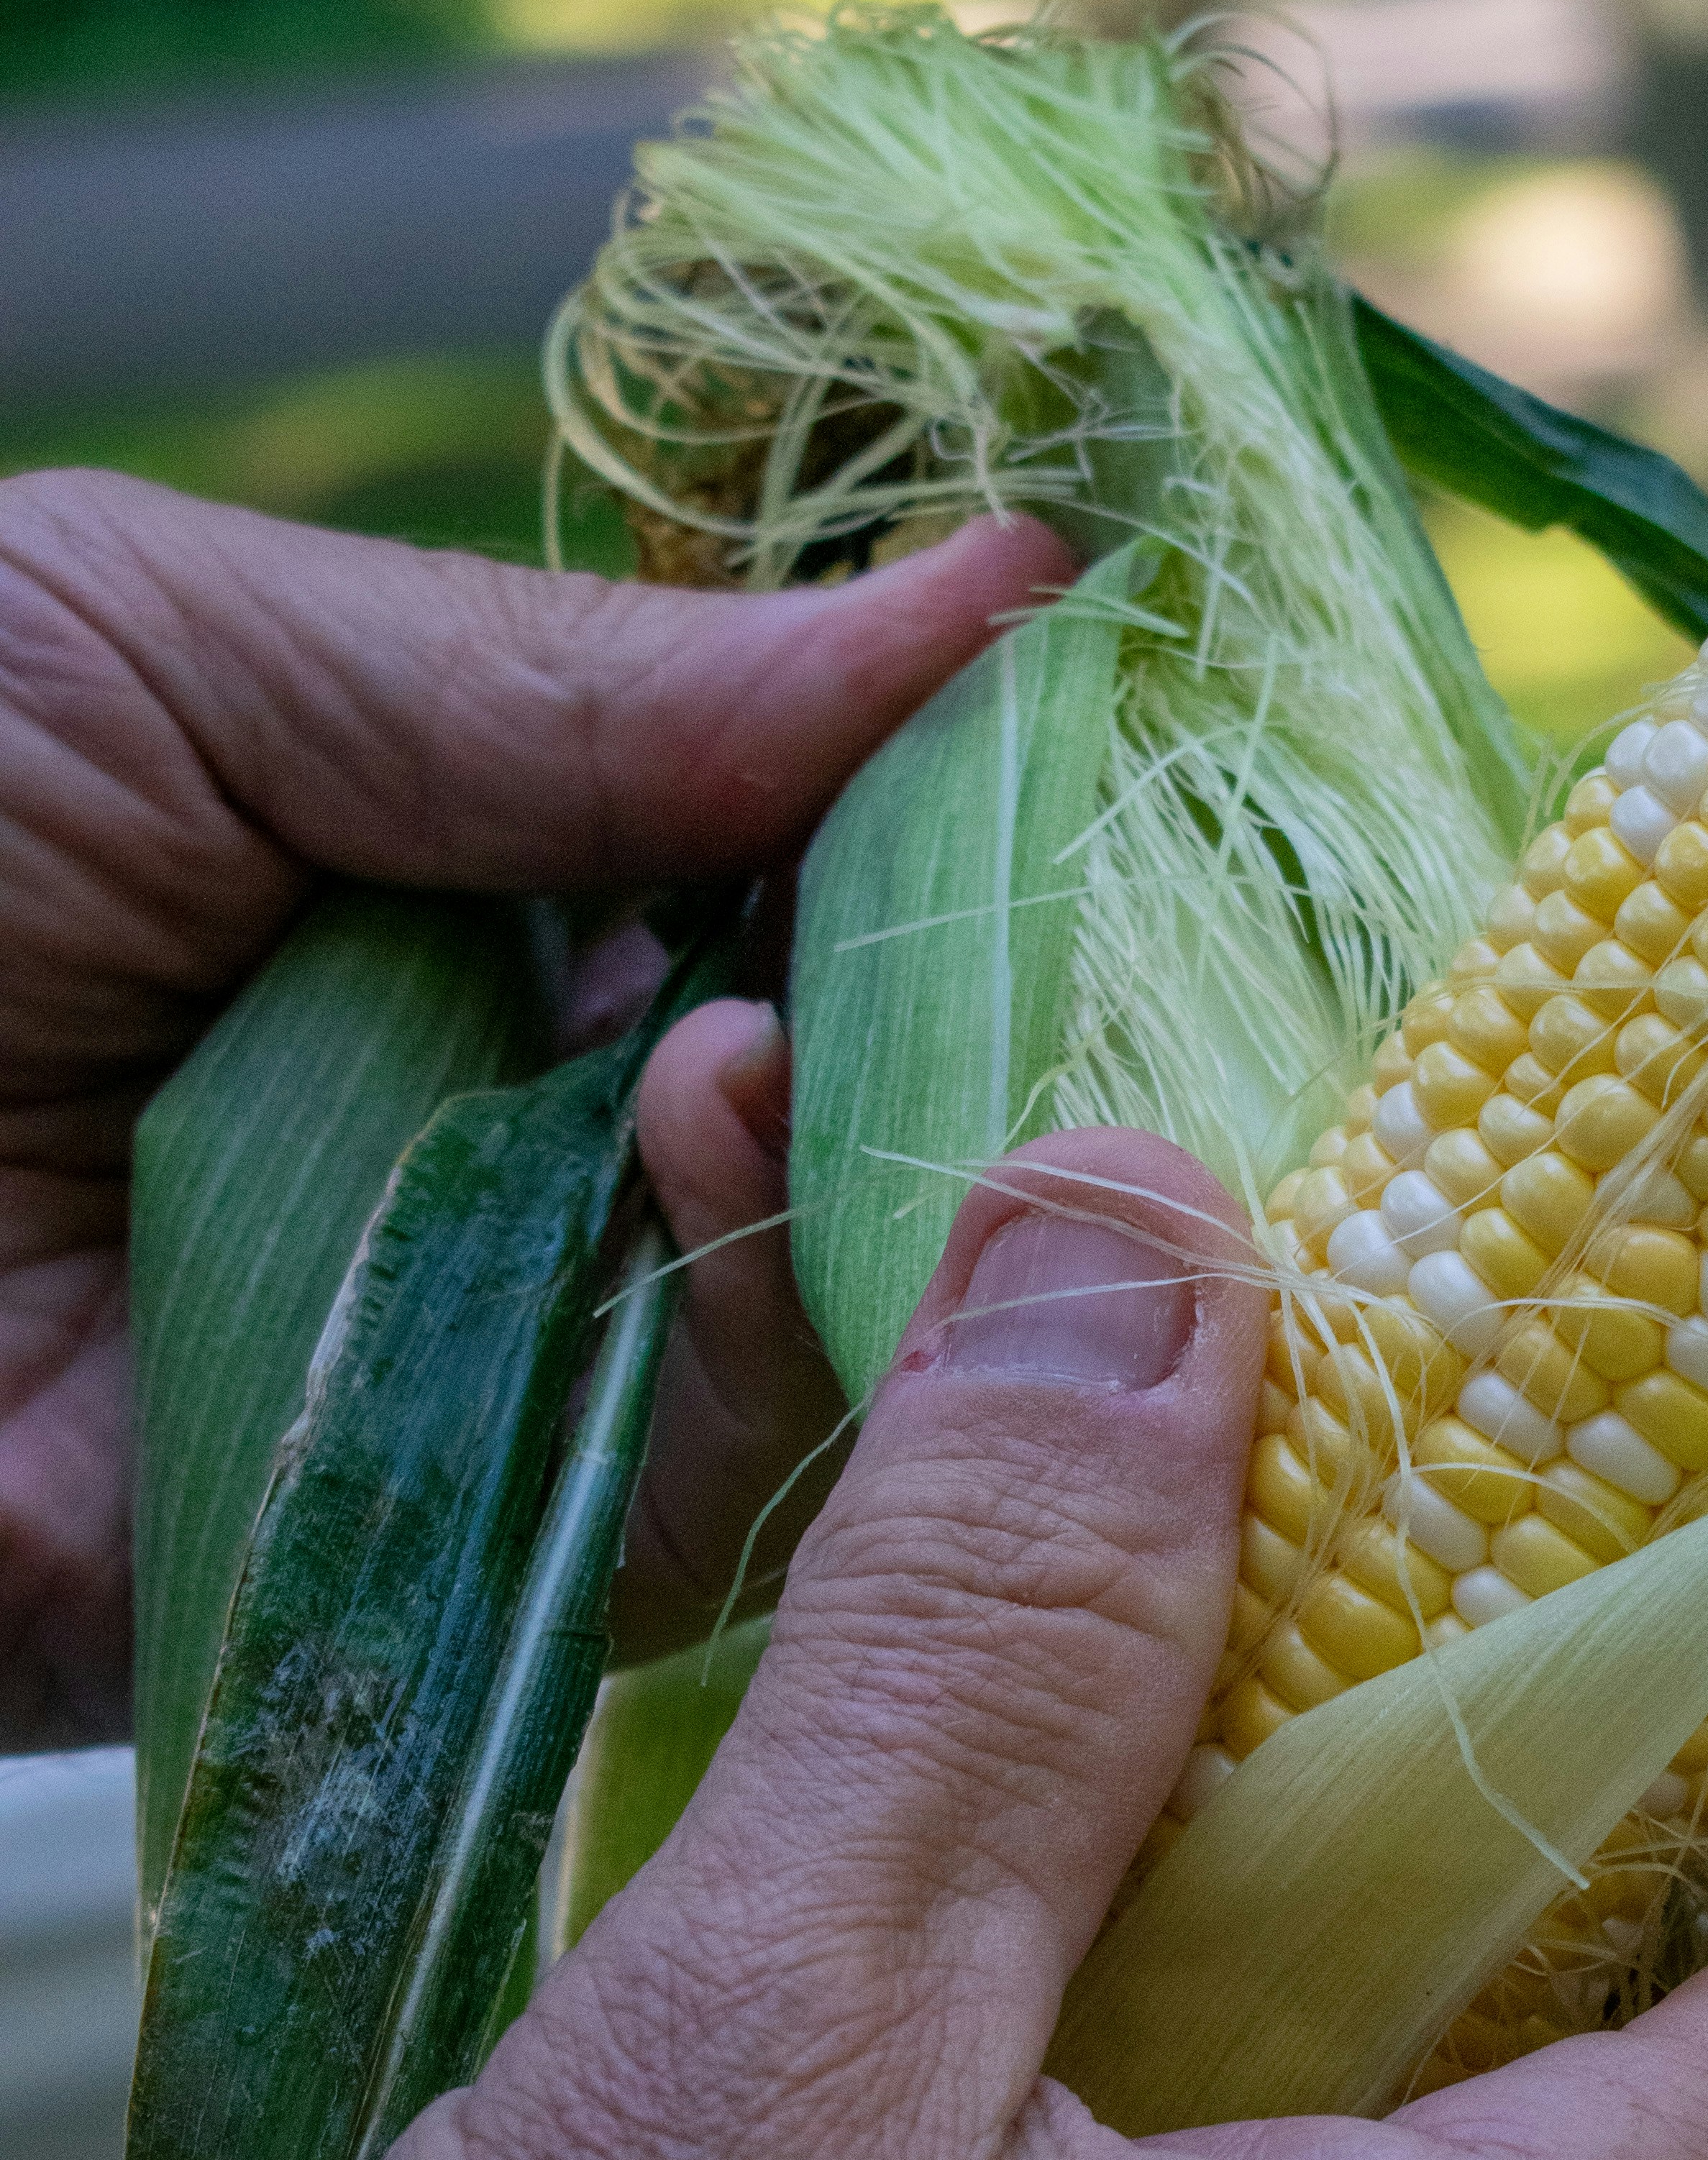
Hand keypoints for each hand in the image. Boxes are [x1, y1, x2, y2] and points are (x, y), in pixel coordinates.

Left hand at [0, 469, 1068, 1743]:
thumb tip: (1004, 591)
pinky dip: (764, 1371)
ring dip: (855, 1177)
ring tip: (783, 1046)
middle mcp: (486, 1134)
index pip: (785, 875)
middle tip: (1028, 914)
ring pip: (806, 1317)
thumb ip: (574, 682)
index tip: (1094, 739)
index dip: (943, 820)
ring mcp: (469, 1357)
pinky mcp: (424, 1568)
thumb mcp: (161, 648)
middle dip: (950, 1011)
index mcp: (436, 895)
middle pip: (834, 1106)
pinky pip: (687, 1515)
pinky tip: (712, 1177)